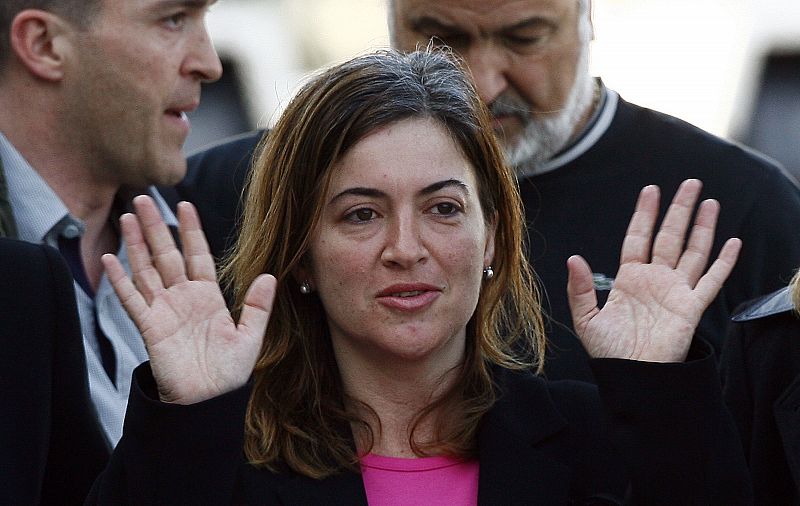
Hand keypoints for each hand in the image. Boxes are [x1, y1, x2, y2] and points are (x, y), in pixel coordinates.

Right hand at [101, 196, 275, 403]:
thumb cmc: (229, 374)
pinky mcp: (150, 327)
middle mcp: (183, 299)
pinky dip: (121, 280)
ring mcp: (164, 311)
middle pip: (166, 255)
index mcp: (208, 297)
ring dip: (136, 244)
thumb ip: (257, 307)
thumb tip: (269, 275)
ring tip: (127, 217)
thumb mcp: (250, 337)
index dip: (191, 231)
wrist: (209, 402)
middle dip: (156, 227)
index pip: (197, 255)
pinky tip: (112, 258)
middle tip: (144, 198)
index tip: (185, 205)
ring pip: (146, 270)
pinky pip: (133, 299)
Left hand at [566, 179, 740, 361]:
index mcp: (629, 279)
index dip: (645, 214)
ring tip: (709, 202)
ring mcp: (676, 291)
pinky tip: (731, 241)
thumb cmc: (609, 352)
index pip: (639, 237)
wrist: (633, 377)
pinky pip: (712, 280)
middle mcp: (655, 280)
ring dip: (702, 227)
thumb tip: (573, 258)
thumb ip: (581, 288)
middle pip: (670, 236)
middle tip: (690, 183)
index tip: (651, 190)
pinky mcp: (692, 307)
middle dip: (679, 210)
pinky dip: (724, 261)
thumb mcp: (586, 319)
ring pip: (693, 251)